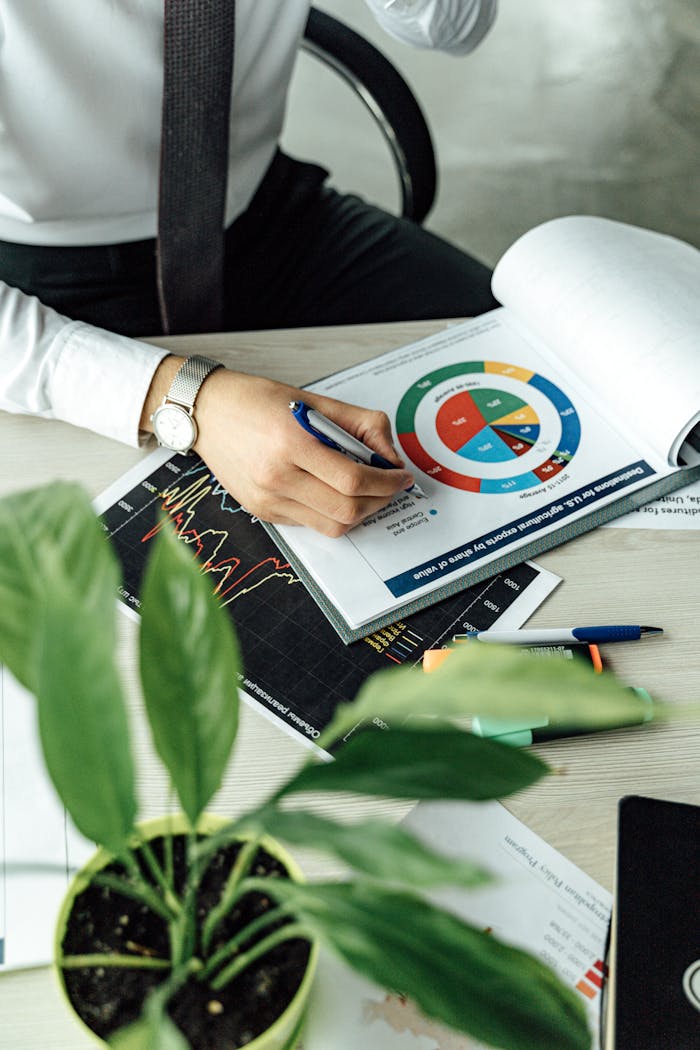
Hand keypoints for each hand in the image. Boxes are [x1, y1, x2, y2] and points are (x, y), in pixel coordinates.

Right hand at [143, 358, 414, 535]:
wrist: (206, 413)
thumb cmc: (255, 402)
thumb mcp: (315, 401)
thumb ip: (360, 425)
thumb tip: (389, 455)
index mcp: (291, 443)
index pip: (354, 479)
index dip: (387, 482)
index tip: (400, 476)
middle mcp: (277, 477)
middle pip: (347, 510)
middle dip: (379, 500)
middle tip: (389, 485)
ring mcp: (268, 500)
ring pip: (331, 526)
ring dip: (358, 512)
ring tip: (364, 490)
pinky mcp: (262, 512)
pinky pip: (310, 524)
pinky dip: (330, 512)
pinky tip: (331, 491)